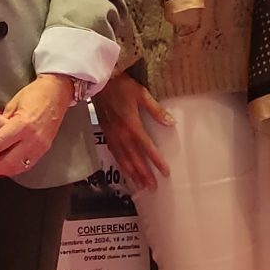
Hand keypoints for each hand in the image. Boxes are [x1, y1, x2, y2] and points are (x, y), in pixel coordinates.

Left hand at [0, 76, 73, 178]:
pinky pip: (26, 165)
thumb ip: (0, 122)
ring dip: (0, 171)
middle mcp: (32, 139)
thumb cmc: (34, 94)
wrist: (56, 93)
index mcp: (22, 125)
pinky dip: (12, 169)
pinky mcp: (43, 150)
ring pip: (16, 167)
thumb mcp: (12, 104)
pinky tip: (2, 167)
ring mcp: (39, 146)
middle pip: (7, 161)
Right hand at [93, 73, 174, 189]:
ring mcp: (112, 135)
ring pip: (123, 159)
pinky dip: (120, 164)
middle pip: (134, 158)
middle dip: (144, 173)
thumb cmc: (120, 86)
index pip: (147, 148)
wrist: (98, 82)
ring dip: (132, 173)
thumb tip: (171, 122)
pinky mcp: (106, 133)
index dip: (156, 161)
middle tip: (152, 187)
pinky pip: (114, 153)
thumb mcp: (141, 94)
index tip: (165, 173)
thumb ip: (155, 109)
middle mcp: (121, 134)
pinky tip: (124, 169)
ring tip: (140, 185)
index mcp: (132, 125)